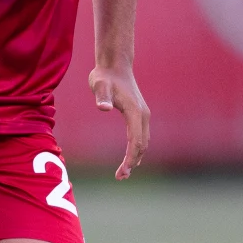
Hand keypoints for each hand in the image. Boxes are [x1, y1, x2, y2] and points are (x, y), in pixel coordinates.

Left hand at [89, 63, 149, 179]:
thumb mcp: (99, 85)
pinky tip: (130, 158)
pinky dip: (137, 149)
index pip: (135, 141)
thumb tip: (103, 108)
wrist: (114, 65)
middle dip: (132, 162)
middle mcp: (143, 115)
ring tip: (123, 172)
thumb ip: (101, 97)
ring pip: (143, 142)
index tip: (121, 172)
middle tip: (120, 177)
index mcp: (135, 112)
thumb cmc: (105, 76)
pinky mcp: (139, 114)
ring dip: (136, 158)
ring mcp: (143, 114)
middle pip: (142, 145)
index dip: (130, 159)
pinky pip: (141, 136)